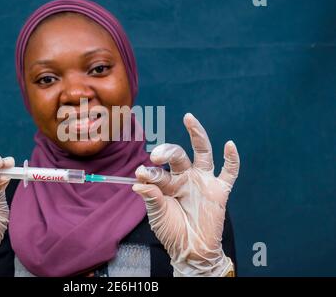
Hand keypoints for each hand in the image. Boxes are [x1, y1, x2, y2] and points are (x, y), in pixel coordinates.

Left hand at [133, 113, 239, 275]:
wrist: (192, 251)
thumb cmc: (172, 232)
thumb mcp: (157, 215)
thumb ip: (151, 197)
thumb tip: (138, 183)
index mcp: (167, 182)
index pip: (158, 170)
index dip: (149, 171)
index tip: (141, 174)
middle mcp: (185, 176)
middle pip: (178, 155)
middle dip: (166, 152)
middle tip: (155, 156)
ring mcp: (203, 180)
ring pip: (202, 152)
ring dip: (197, 135)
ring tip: (189, 118)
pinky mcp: (220, 190)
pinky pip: (229, 171)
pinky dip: (232, 159)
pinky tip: (229, 145)